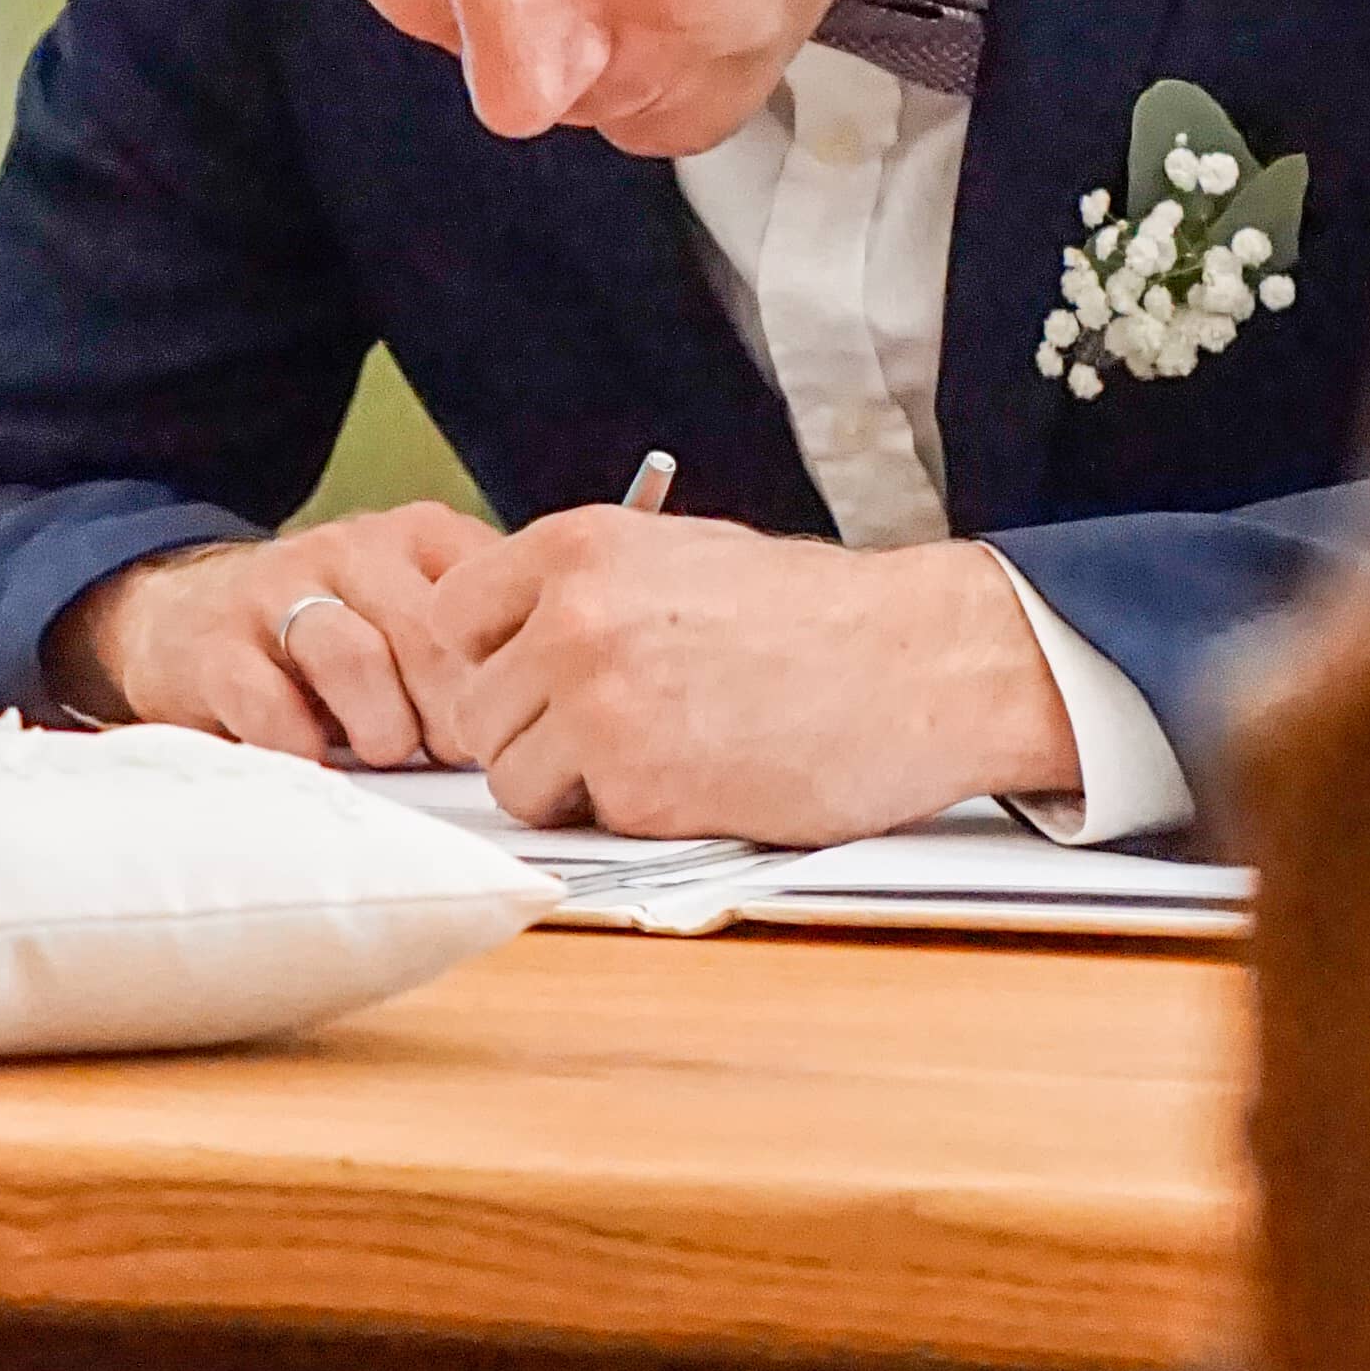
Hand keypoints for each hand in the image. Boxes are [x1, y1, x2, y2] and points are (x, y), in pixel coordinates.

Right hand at [46, 503, 509, 763]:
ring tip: (388, 751)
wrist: (188, 613)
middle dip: (450, 710)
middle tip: (457, 756)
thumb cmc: (338, 637)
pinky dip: (298, 740)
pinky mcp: (215, 644)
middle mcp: (349, 550)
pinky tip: (315, 757)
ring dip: (382, 724)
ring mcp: (276, 592)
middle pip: (425, 631)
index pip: (487, 599)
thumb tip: (560, 721)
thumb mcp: (418, 614)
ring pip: (350, 655)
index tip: (512, 725)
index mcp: (419, 539)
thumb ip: (484, 646)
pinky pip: (263, 694)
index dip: (507, 676)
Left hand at [422, 515, 1082, 840]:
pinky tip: (692, 780)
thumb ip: (583, 591)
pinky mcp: (640, 786)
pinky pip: (580, 821)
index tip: (528, 679)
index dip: (487, 659)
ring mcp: (600, 705)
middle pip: (472, 707)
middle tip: (603, 733)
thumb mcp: (680, 556)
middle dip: (526, 731)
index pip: (451, 615)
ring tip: (649, 758)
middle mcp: (572, 620)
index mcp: (577, 549)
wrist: (919, 664)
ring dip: (566, 785)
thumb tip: (509, 638)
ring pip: (510, 777)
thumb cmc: (816, 615)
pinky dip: (625, 816)